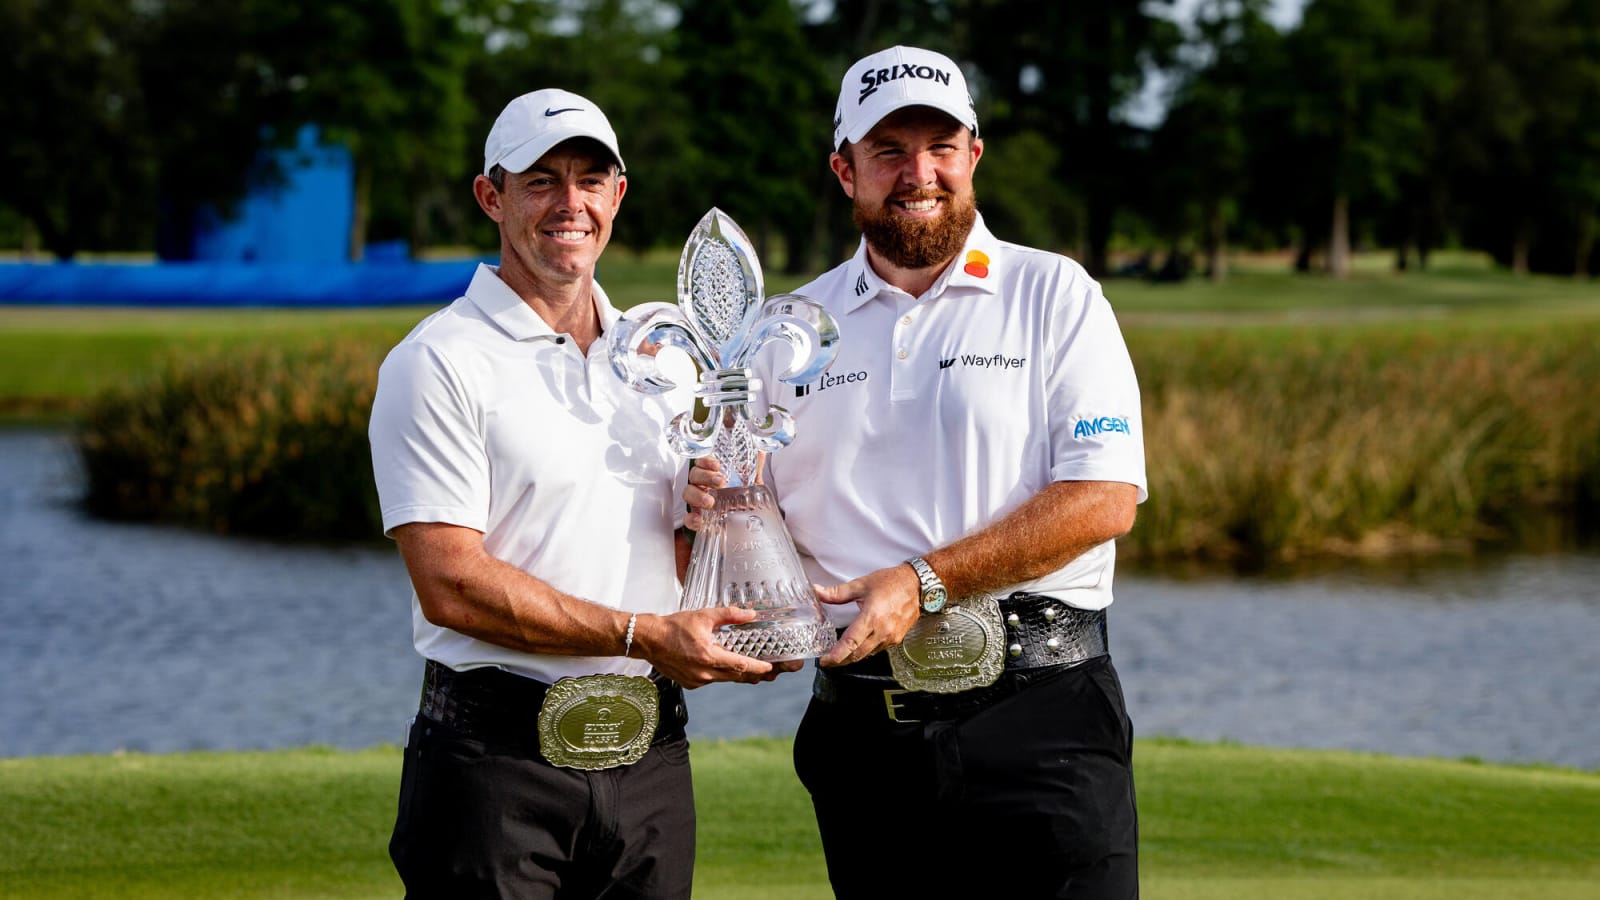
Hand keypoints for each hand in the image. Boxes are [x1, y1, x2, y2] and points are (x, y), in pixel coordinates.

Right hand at [634, 605, 782, 687]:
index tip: (770, 668)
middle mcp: (704, 673)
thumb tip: (750, 614)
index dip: (758, 668)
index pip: (740, 665)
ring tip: (753, 671)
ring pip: (724, 679)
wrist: (649, 640)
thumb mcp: (703, 616)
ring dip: (738, 675)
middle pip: (736, 676)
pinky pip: (711, 680)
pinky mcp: (690, 684)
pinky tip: (723, 666)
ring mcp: (697, 681)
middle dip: (754, 674)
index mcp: (708, 656)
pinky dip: (720, 674)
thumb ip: (729, 615)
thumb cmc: (673, 628)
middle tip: (769, 672)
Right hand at [682, 453, 765, 531]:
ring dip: (697, 496)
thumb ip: (754, 468)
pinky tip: (699, 520)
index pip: (702, 462)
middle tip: (720, 482)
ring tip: (710, 502)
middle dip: (705, 477)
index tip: (717, 465)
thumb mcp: (752, 482)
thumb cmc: (743, 497)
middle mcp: (702, 486)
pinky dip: (691, 519)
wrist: (747, 520)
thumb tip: (761, 452)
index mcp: (712, 474)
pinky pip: (688, 519)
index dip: (706, 461)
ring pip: (688, 494)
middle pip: (694, 475)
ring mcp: (698, 502)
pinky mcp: (698, 520)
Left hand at [815, 564, 920, 666]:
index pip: (850, 643)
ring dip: (853, 656)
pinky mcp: (896, 639)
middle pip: (857, 654)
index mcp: (872, 617)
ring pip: (867, 654)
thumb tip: (818, 592)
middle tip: (828, 660)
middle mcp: (882, 631)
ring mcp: (890, 637)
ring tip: (841, 652)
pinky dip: (866, 650)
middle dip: (840, 660)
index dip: (836, 655)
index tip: (825, 661)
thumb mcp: (862, 584)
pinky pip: (877, 650)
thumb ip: (837, 593)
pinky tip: (860, 644)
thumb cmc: (893, 583)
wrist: (918, 585)